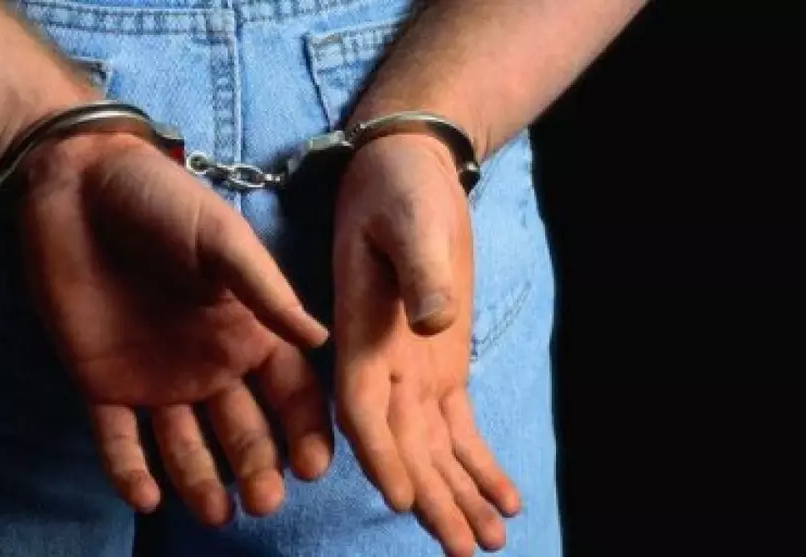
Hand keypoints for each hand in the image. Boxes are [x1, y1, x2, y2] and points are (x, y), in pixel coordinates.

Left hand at [16, 133, 332, 524]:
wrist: (78, 187)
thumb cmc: (161, 204)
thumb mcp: (223, 241)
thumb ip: (268, 293)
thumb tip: (323, 341)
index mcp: (247, 332)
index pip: (290, 393)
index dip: (306, 431)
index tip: (314, 468)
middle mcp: (209, 365)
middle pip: (244, 431)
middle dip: (258, 469)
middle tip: (263, 503)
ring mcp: (155, 379)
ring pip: (186, 445)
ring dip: (201, 481)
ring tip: (215, 513)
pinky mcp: (102, 384)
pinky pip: (118, 439)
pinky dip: (129, 471)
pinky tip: (145, 497)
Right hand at [332, 134, 519, 555]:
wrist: (407, 173)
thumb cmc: (399, 190)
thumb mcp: (409, 219)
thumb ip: (419, 271)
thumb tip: (435, 324)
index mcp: (360, 333)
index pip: (361, 408)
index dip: (380, 454)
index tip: (404, 498)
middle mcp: (381, 364)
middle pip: (401, 445)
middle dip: (430, 498)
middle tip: (461, 549)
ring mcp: (413, 369)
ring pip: (431, 447)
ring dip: (455, 494)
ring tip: (487, 541)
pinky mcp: (441, 367)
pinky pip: (457, 427)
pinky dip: (477, 464)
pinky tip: (503, 500)